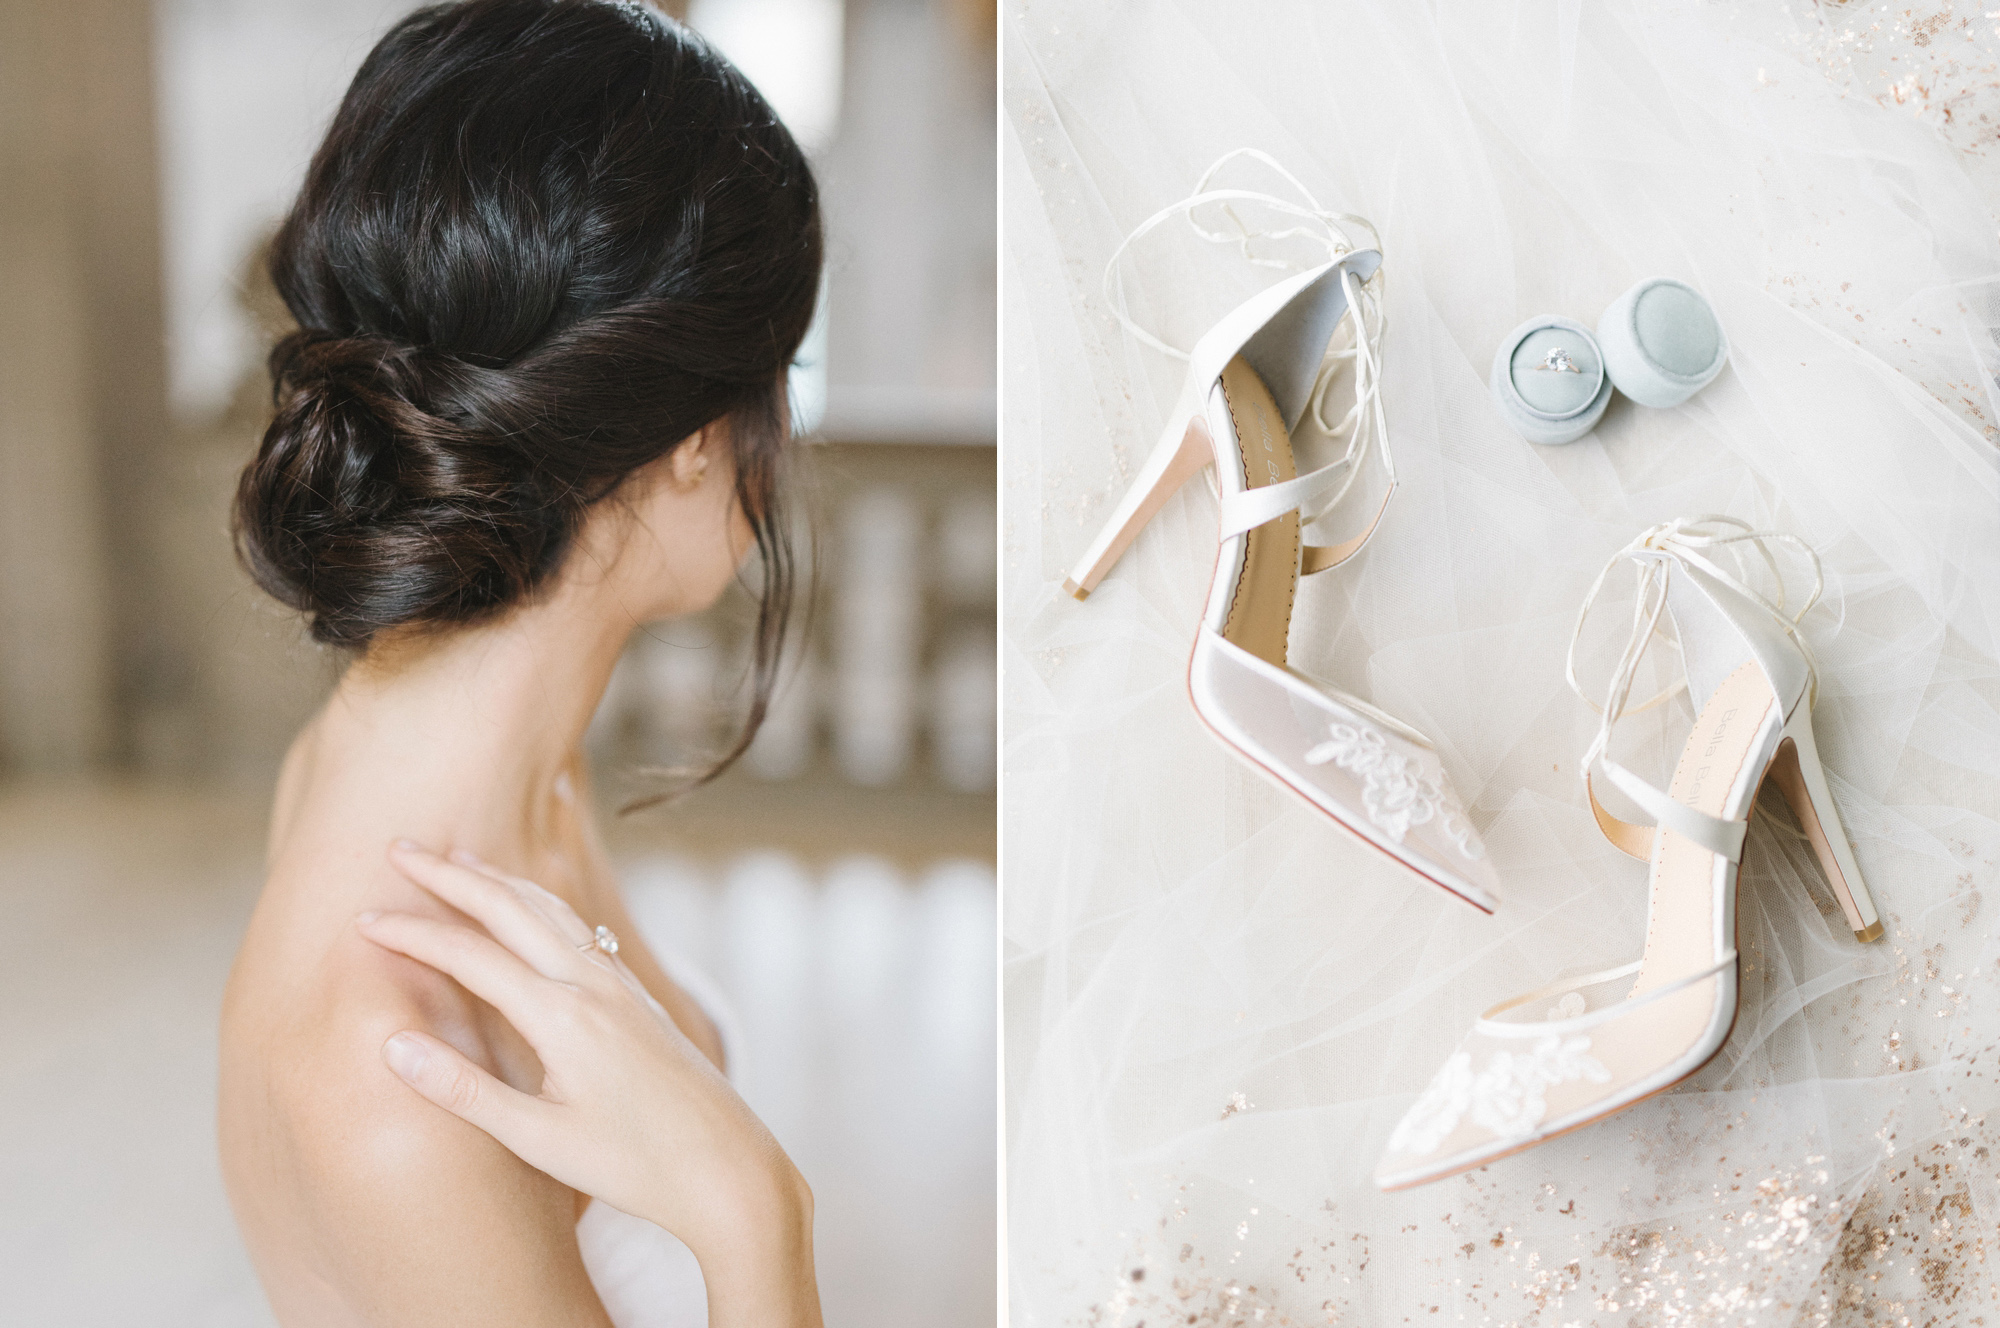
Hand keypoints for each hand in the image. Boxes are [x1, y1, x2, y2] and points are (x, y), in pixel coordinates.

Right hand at [358, 841, 821, 1325]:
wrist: (729, 1166)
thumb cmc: (635, 1166)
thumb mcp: (540, 1140)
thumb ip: (466, 1091)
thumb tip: (393, 1047)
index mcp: (563, 1017)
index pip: (471, 957)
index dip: (413, 934)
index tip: (362, 919)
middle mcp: (593, 985)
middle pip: (511, 908)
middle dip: (451, 875)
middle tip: (399, 848)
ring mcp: (620, 985)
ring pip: (550, 910)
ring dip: (498, 880)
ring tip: (456, 858)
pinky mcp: (637, 996)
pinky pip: (578, 928)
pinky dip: (539, 902)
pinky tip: (529, 906)